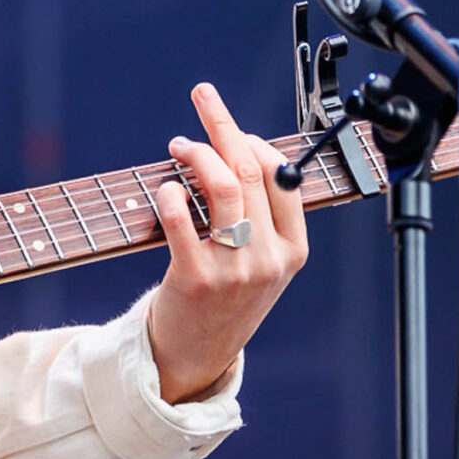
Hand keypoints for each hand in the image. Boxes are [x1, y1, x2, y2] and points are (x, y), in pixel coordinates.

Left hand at [146, 82, 309, 402]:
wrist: (196, 356)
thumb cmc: (226, 298)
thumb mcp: (263, 262)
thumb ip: (261, 215)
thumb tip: (238, 148)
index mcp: (293, 250)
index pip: (283, 175)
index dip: (253, 139)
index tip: (230, 127)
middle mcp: (268, 259)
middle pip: (249, 171)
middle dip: (222, 126)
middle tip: (202, 102)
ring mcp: (233, 271)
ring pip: (221, 186)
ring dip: (197, 152)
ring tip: (179, 145)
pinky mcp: (194, 279)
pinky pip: (181, 218)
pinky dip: (170, 191)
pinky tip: (165, 187)